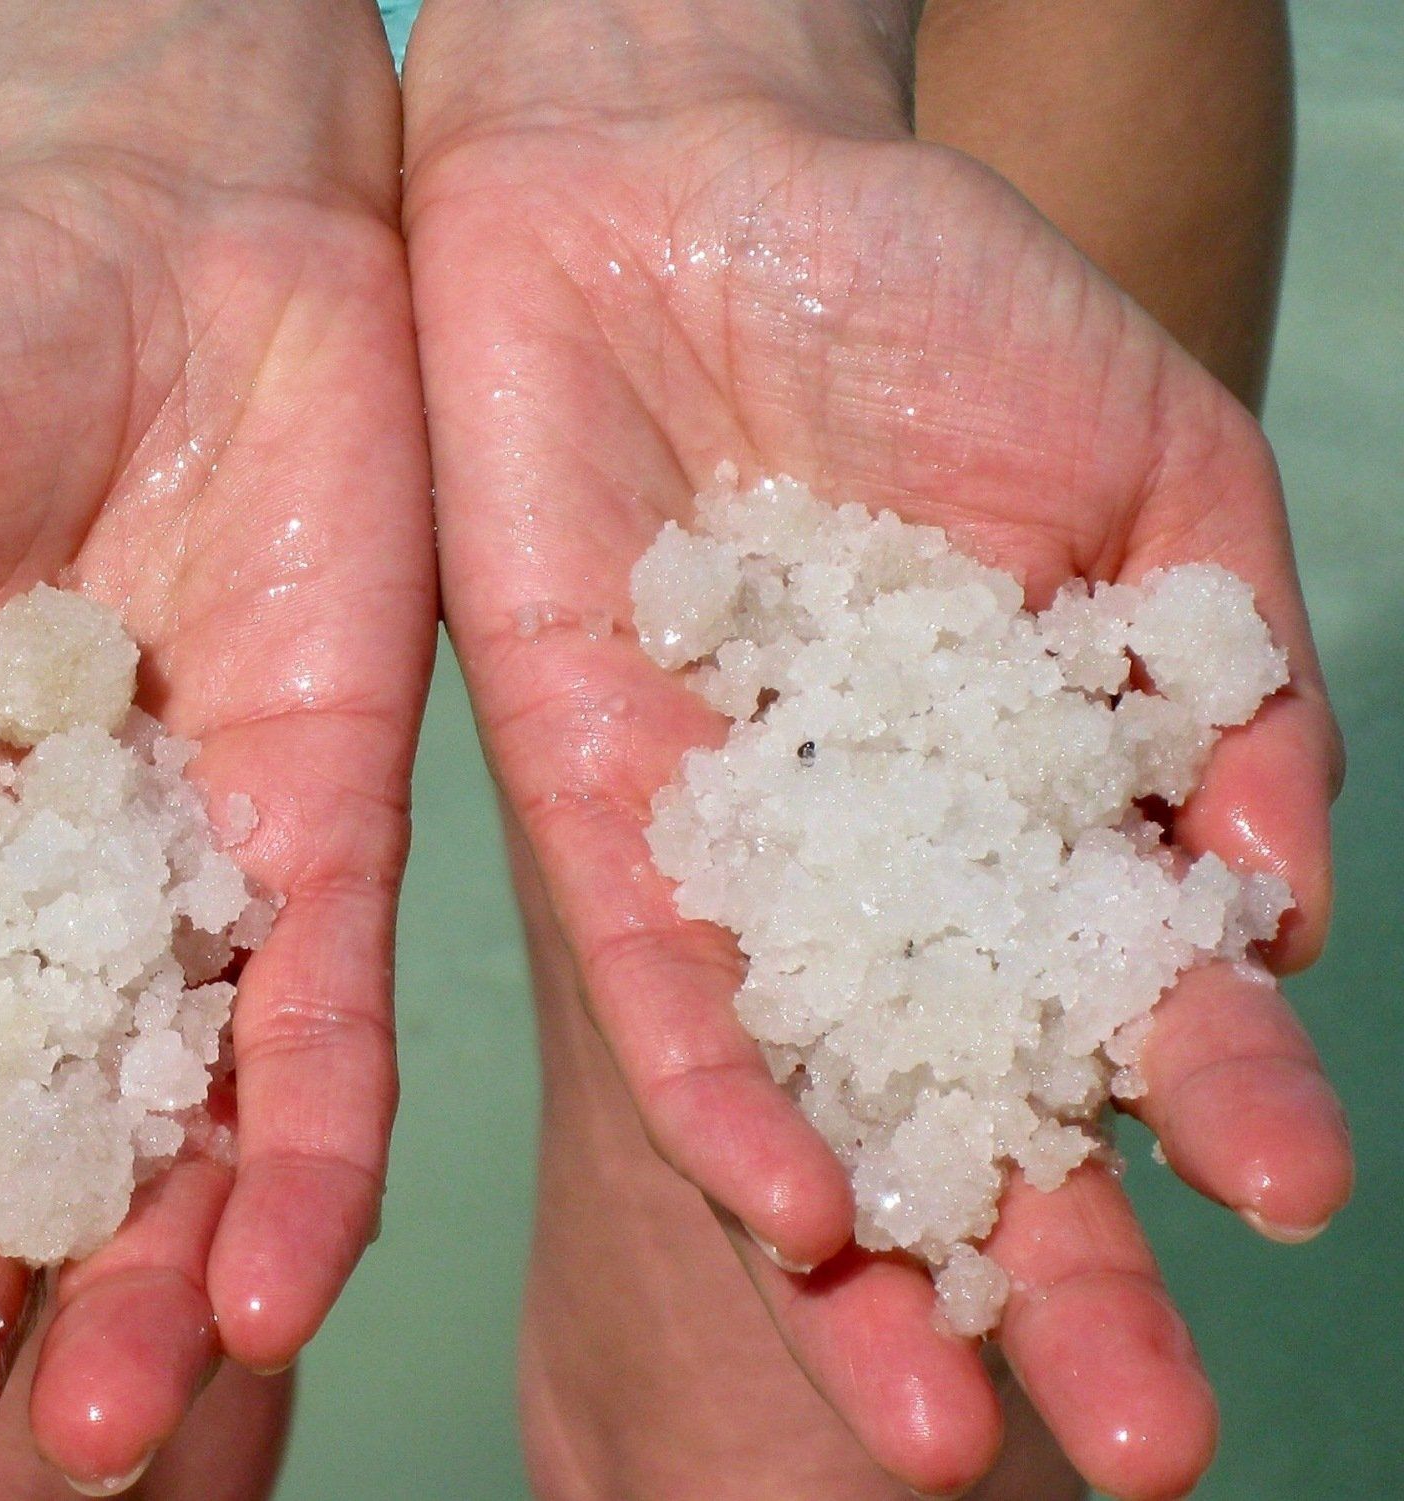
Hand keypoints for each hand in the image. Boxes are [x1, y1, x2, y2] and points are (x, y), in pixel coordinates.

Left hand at [404, 2, 1350, 1494]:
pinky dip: (718, 1090)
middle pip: (961, 1094)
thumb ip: (1218, 680)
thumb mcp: (1149, 465)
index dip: (1200, 1098)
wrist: (695, 179)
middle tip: (1145, 1438)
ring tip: (944, 1427)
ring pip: (803, 1086)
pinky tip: (789, 1212)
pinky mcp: (586, 796)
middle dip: (1045, 1261)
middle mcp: (869, 851)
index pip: (1113, 989)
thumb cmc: (933, 286)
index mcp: (1014, 790)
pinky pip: (649, 974)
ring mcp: (729, 839)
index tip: (1286, 1203)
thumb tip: (1276, 908)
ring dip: (872, 1260)